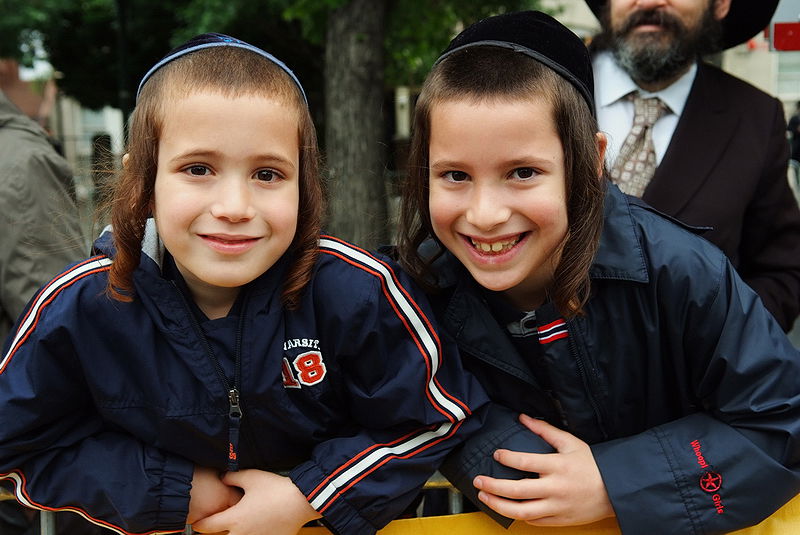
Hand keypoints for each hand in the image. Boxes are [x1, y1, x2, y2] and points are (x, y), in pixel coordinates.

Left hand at [192, 469, 320, 534]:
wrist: (301, 501)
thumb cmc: (277, 489)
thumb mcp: (251, 477)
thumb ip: (232, 477)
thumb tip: (223, 477)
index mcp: (235, 518)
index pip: (207, 527)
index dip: (199, 524)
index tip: (197, 522)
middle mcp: (243, 533)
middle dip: (219, 531)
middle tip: (220, 524)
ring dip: (236, 534)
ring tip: (241, 525)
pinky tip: (259, 528)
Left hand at [473, 414, 614, 526]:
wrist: (616, 490)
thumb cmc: (592, 465)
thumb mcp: (570, 442)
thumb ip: (545, 430)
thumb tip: (523, 417)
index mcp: (557, 466)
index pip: (524, 462)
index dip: (506, 458)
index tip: (496, 454)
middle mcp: (555, 488)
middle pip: (516, 490)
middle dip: (492, 486)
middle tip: (478, 481)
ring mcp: (557, 506)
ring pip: (521, 511)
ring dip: (498, 505)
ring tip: (484, 497)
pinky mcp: (560, 519)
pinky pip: (534, 521)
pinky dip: (518, 516)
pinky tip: (508, 508)